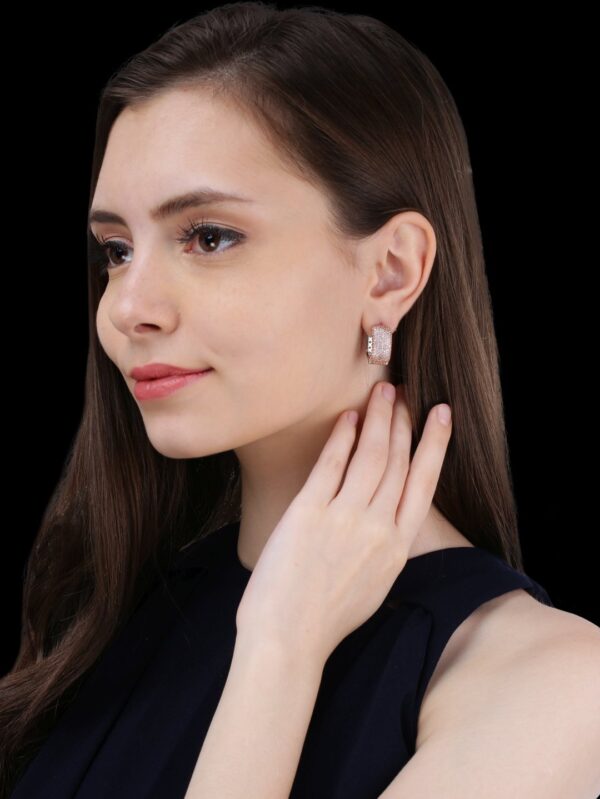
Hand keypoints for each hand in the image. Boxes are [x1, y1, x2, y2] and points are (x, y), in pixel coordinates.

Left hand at [235, 381, 452, 667]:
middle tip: (403, 392)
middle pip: (398, 461)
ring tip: (382, 391)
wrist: (288, 640)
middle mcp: (377, 528)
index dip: (434, 444)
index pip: (423, 483)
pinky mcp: (309, 513)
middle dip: (403, 421)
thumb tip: (384, 520)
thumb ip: (383, 549)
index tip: (441, 416)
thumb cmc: (324, 619)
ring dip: (379, 418)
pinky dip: (342, 437)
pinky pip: (332, 464)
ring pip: (372, 456)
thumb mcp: (373, 586)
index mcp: (396, 548)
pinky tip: (348, 417)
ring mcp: (345, 519)